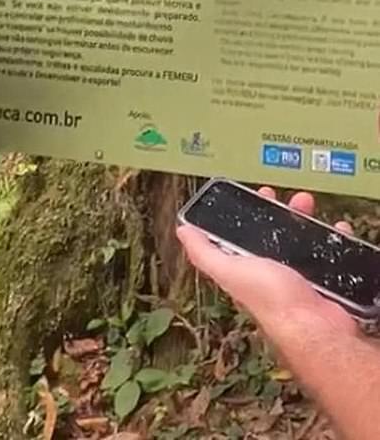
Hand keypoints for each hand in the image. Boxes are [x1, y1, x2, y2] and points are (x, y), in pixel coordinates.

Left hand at [177, 188, 357, 344]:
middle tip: (293, 199)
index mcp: (247, 269)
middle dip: (284, 211)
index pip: (245, 235)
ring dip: (306, 219)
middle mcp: (271, 273)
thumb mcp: (230, 270)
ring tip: (310, 206)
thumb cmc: (272, 300)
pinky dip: (333, 238)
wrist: (315, 326)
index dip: (251, 214)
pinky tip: (337, 229)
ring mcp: (298, 277)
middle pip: (276, 233)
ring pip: (302, 239)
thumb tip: (182, 231)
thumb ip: (204, 252)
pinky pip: (328, 253)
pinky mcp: (322, 281)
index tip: (262, 194)